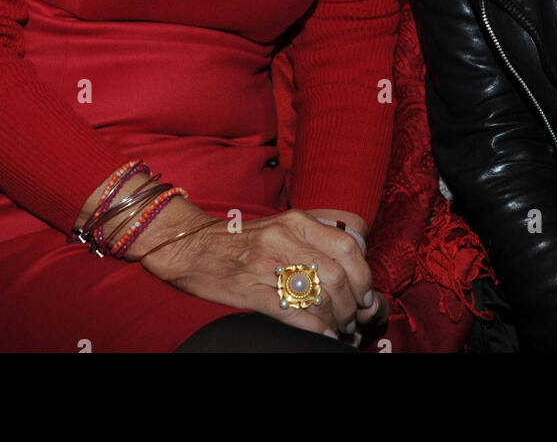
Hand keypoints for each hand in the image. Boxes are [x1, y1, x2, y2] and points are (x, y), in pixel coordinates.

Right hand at [130, 199, 375, 339]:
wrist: (191, 245)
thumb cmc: (239, 239)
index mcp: (296, 220)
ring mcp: (266, 265)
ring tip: (339, 328)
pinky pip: (293, 313)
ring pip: (319, 295)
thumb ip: (315, 233)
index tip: (366, 295)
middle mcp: (284, 239)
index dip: (364, 275)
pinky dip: (315, 328)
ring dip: (337, 318)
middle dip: (352, 303)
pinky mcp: (249, 290)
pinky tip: (323, 335)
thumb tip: (354, 254)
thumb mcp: (280, 223)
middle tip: (354, 319)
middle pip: (338, 274)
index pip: (348, 246)